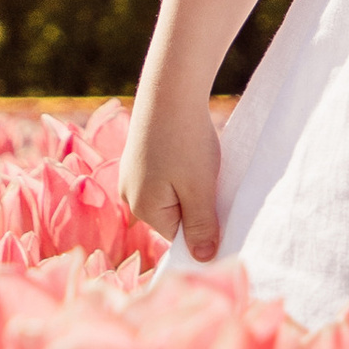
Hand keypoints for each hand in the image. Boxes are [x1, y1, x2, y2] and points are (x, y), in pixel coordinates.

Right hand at [118, 86, 222, 262]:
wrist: (170, 89)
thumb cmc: (185, 141)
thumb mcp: (200, 190)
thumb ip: (201, 228)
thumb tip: (202, 259)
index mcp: (142, 209)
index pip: (177, 237)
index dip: (202, 227)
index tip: (220, 212)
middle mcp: (129, 194)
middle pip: (172, 216)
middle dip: (195, 206)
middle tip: (214, 184)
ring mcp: (130, 173)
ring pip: (169, 194)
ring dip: (189, 186)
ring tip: (202, 164)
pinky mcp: (138, 155)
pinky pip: (163, 176)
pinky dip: (180, 169)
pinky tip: (192, 152)